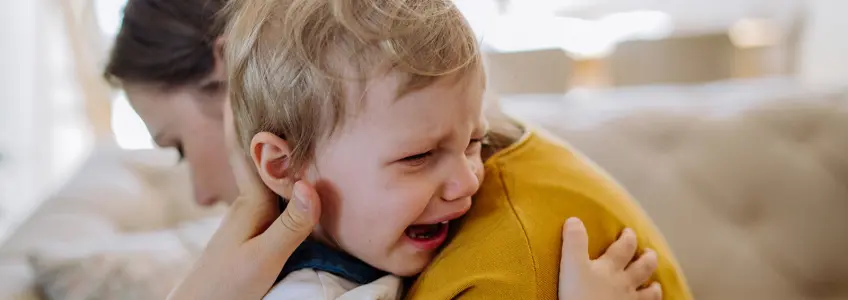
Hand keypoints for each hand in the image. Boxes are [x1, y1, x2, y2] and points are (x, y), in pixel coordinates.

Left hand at [167, 100, 321, 299]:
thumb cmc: (225, 287)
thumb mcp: (262, 258)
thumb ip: (290, 226)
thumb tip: (314, 185)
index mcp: (251, 204)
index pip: (249, 149)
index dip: (243, 114)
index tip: (241, 77)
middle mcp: (250, 206)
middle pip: (260, 155)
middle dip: (264, 122)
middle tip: (272, 87)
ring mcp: (251, 221)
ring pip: (268, 175)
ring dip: (274, 148)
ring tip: (287, 120)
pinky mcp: (256, 236)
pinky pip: (274, 195)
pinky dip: (283, 177)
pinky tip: (291, 178)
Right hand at [558, 217, 661, 299]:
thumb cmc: (580, 295)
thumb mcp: (572, 266)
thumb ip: (574, 243)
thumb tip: (574, 219)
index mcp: (611, 267)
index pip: (625, 247)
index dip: (628, 237)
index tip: (628, 231)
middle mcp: (625, 283)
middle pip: (644, 267)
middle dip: (648, 258)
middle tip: (648, 253)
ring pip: (650, 292)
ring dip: (654, 286)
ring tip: (655, 284)